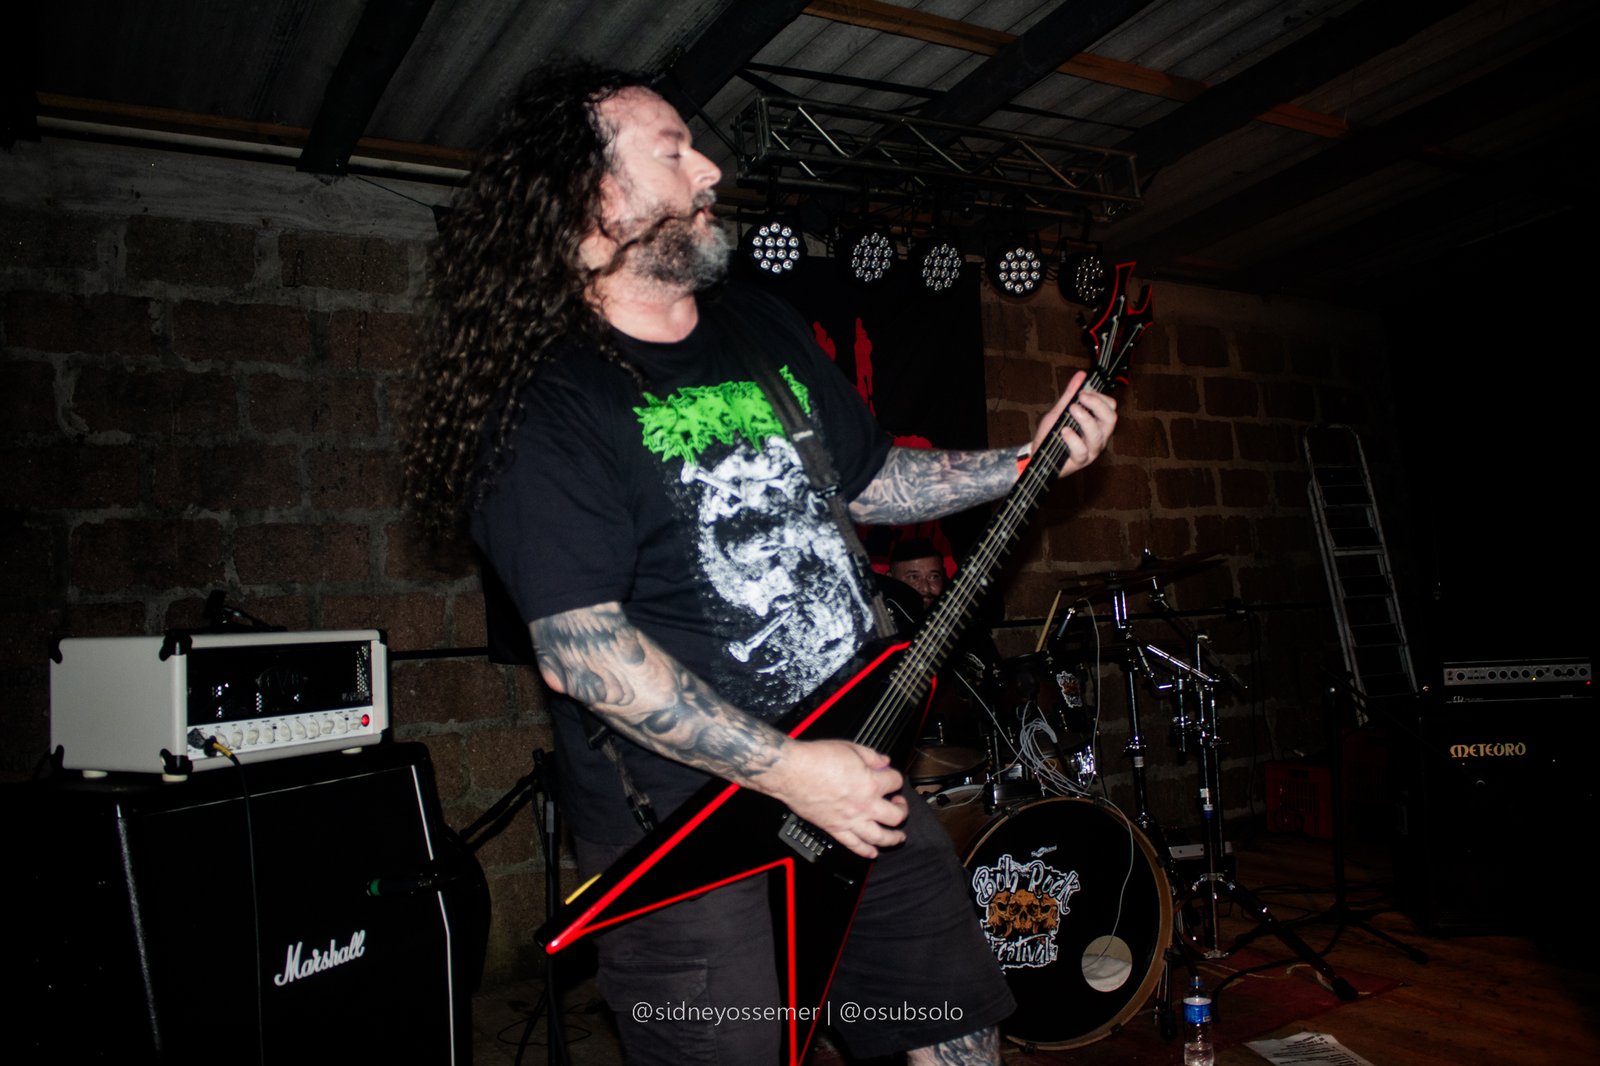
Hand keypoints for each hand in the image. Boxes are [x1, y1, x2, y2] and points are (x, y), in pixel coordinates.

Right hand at [765, 739, 906, 858]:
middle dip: (902, 810)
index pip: (896, 782)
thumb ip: (871, 756)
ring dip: (893, 838)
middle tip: (899, 805)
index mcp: (871, 783)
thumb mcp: (850, 748)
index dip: (895, 777)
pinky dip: (866, 851)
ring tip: (898, 836)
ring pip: (880, 837)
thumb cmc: (816, 759)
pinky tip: (872, 852)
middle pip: (896, 816)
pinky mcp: (835, 829)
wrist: (792, 772)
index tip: (890, 775)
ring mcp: (850, 820)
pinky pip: (855, 846)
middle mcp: (864, 805)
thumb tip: (883, 761)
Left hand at [1029, 369, 1118, 476]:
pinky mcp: (1079, 461)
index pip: (1110, 407)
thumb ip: (1071, 395)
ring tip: (1072, 410)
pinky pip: (1082, 450)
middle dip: (1097, 404)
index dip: (1100, 397)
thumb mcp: (1061, 411)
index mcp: (1098, 423)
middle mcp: (1099, 436)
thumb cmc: (1053, 434)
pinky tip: (1064, 431)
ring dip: (1085, 419)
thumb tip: (1081, 375)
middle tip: (1081, 397)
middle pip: (1110, 419)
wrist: (1038, 454)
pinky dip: (1073, 439)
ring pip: (1098, 435)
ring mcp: (1091, 450)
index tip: (1083, 391)